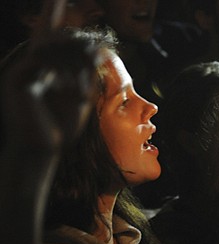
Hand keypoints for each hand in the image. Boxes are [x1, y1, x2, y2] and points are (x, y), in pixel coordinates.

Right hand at [2, 31, 98, 151]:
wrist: (44, 150)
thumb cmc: (62, 126)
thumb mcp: (80, 95)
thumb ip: (87, 73)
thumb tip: (98, 50)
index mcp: (44, 67)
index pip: (52, 36)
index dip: (58, 21)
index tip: (69, 14)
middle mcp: (30, 65)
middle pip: (54, 38)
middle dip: (79, 50)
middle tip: (95, 66)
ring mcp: (21, 71)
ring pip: (49, 48)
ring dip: (73, 66)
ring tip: (83, 92)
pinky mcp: (15, 80)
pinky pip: (40, 62)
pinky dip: (61, 73)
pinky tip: (72, 90)